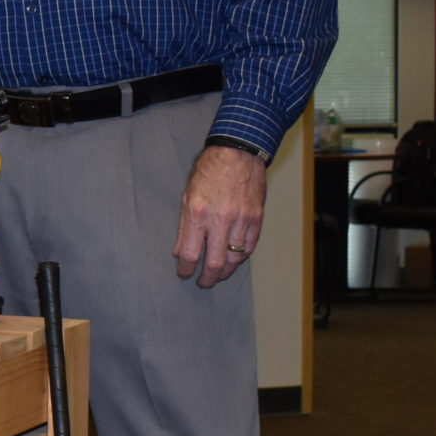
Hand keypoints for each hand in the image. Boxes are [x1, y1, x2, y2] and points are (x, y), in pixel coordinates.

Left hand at [173, 144, 267, 287]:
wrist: (238, 153)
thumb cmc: (209, 172)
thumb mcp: (187, 196)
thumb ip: (184, 226)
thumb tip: (179, 252)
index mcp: (198, 213)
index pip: (190, 253)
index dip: (185, 269)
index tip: (183, 274)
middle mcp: (220, 220)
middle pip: (214, 263)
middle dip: (207, 279)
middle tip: (203, 283)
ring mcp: (241, 220)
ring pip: (235, 259)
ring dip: (225, 272)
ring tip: (218, 275)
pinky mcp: (256, 219)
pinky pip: (249, 247)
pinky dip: (240, 258)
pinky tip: (234, 261)